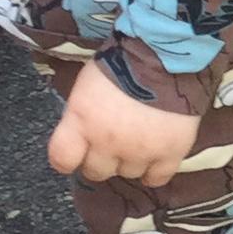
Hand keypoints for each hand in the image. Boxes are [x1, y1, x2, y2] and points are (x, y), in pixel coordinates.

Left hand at [48, 56, 199, 187]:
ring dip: (130, 161)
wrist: (166, 55)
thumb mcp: (88, 84)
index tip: (76, 154)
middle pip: (96, 171)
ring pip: (128, 174)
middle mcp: (107, 143)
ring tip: (139, 141)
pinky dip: (154, 171)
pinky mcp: (169, 152)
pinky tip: (156, 156)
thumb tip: (83, 130)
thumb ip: (82, 114)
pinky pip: (156, 178)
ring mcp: (139, 151)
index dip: (68, 158)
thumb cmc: (122, 62)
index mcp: (82, 121)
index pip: (62, 159)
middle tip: (112, 142)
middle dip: (101, 159)